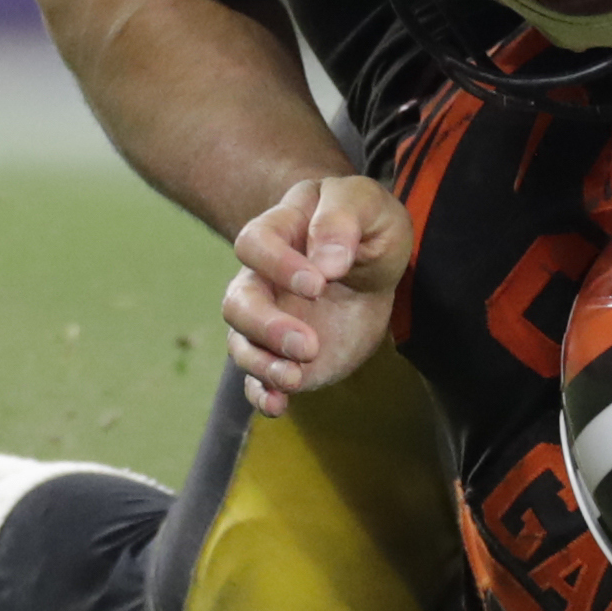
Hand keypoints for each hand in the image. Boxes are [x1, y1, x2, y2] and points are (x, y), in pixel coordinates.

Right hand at [221, 173, 412, 413]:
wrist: (373, 262)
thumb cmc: (367, 225)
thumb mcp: (368, 205)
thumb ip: (343, 219)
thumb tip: (326, 262)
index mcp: (279, 231)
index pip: (255, 244)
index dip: (277, 266)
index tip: (319, 284)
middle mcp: (262, 277)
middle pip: (237, 302)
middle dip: (267, 327)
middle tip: (309, 344)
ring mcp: (269, 317)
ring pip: (241, 343)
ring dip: (263, 364)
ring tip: (295, 378)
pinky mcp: (282, 352)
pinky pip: (257, 377)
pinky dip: (262, 394)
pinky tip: (279, 405)